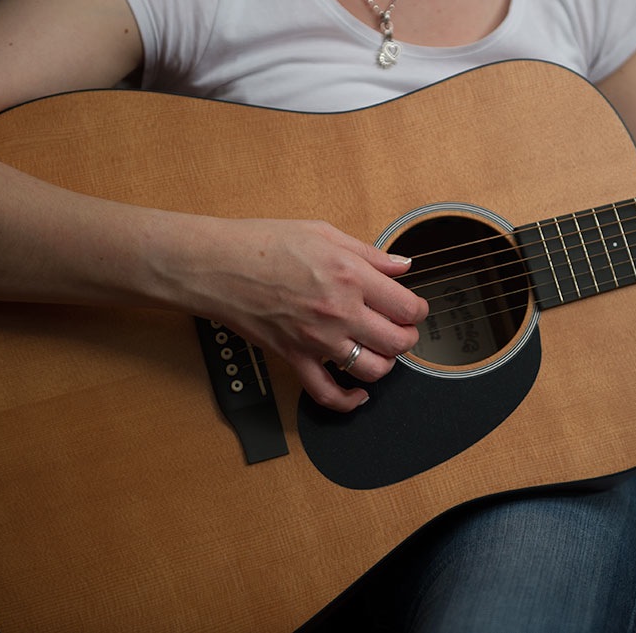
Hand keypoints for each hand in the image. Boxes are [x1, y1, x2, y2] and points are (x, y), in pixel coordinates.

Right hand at [171, 218, 428, 411]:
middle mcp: (339, 312)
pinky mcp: (295, 358)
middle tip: (401, 329)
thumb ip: (370, 254)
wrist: (217, 265)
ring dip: (385, 364)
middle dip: (407, 337)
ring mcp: (317, 340)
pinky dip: (348, 401)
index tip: (413, 308)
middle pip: (398, 341)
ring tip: (380, 350)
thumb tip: (402, 265)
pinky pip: (327, 394)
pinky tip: (359, 394)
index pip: (407, 306)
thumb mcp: (324, 233)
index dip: (418, 310)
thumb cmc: (264, 242)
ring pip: (373, 370)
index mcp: (351, 276)